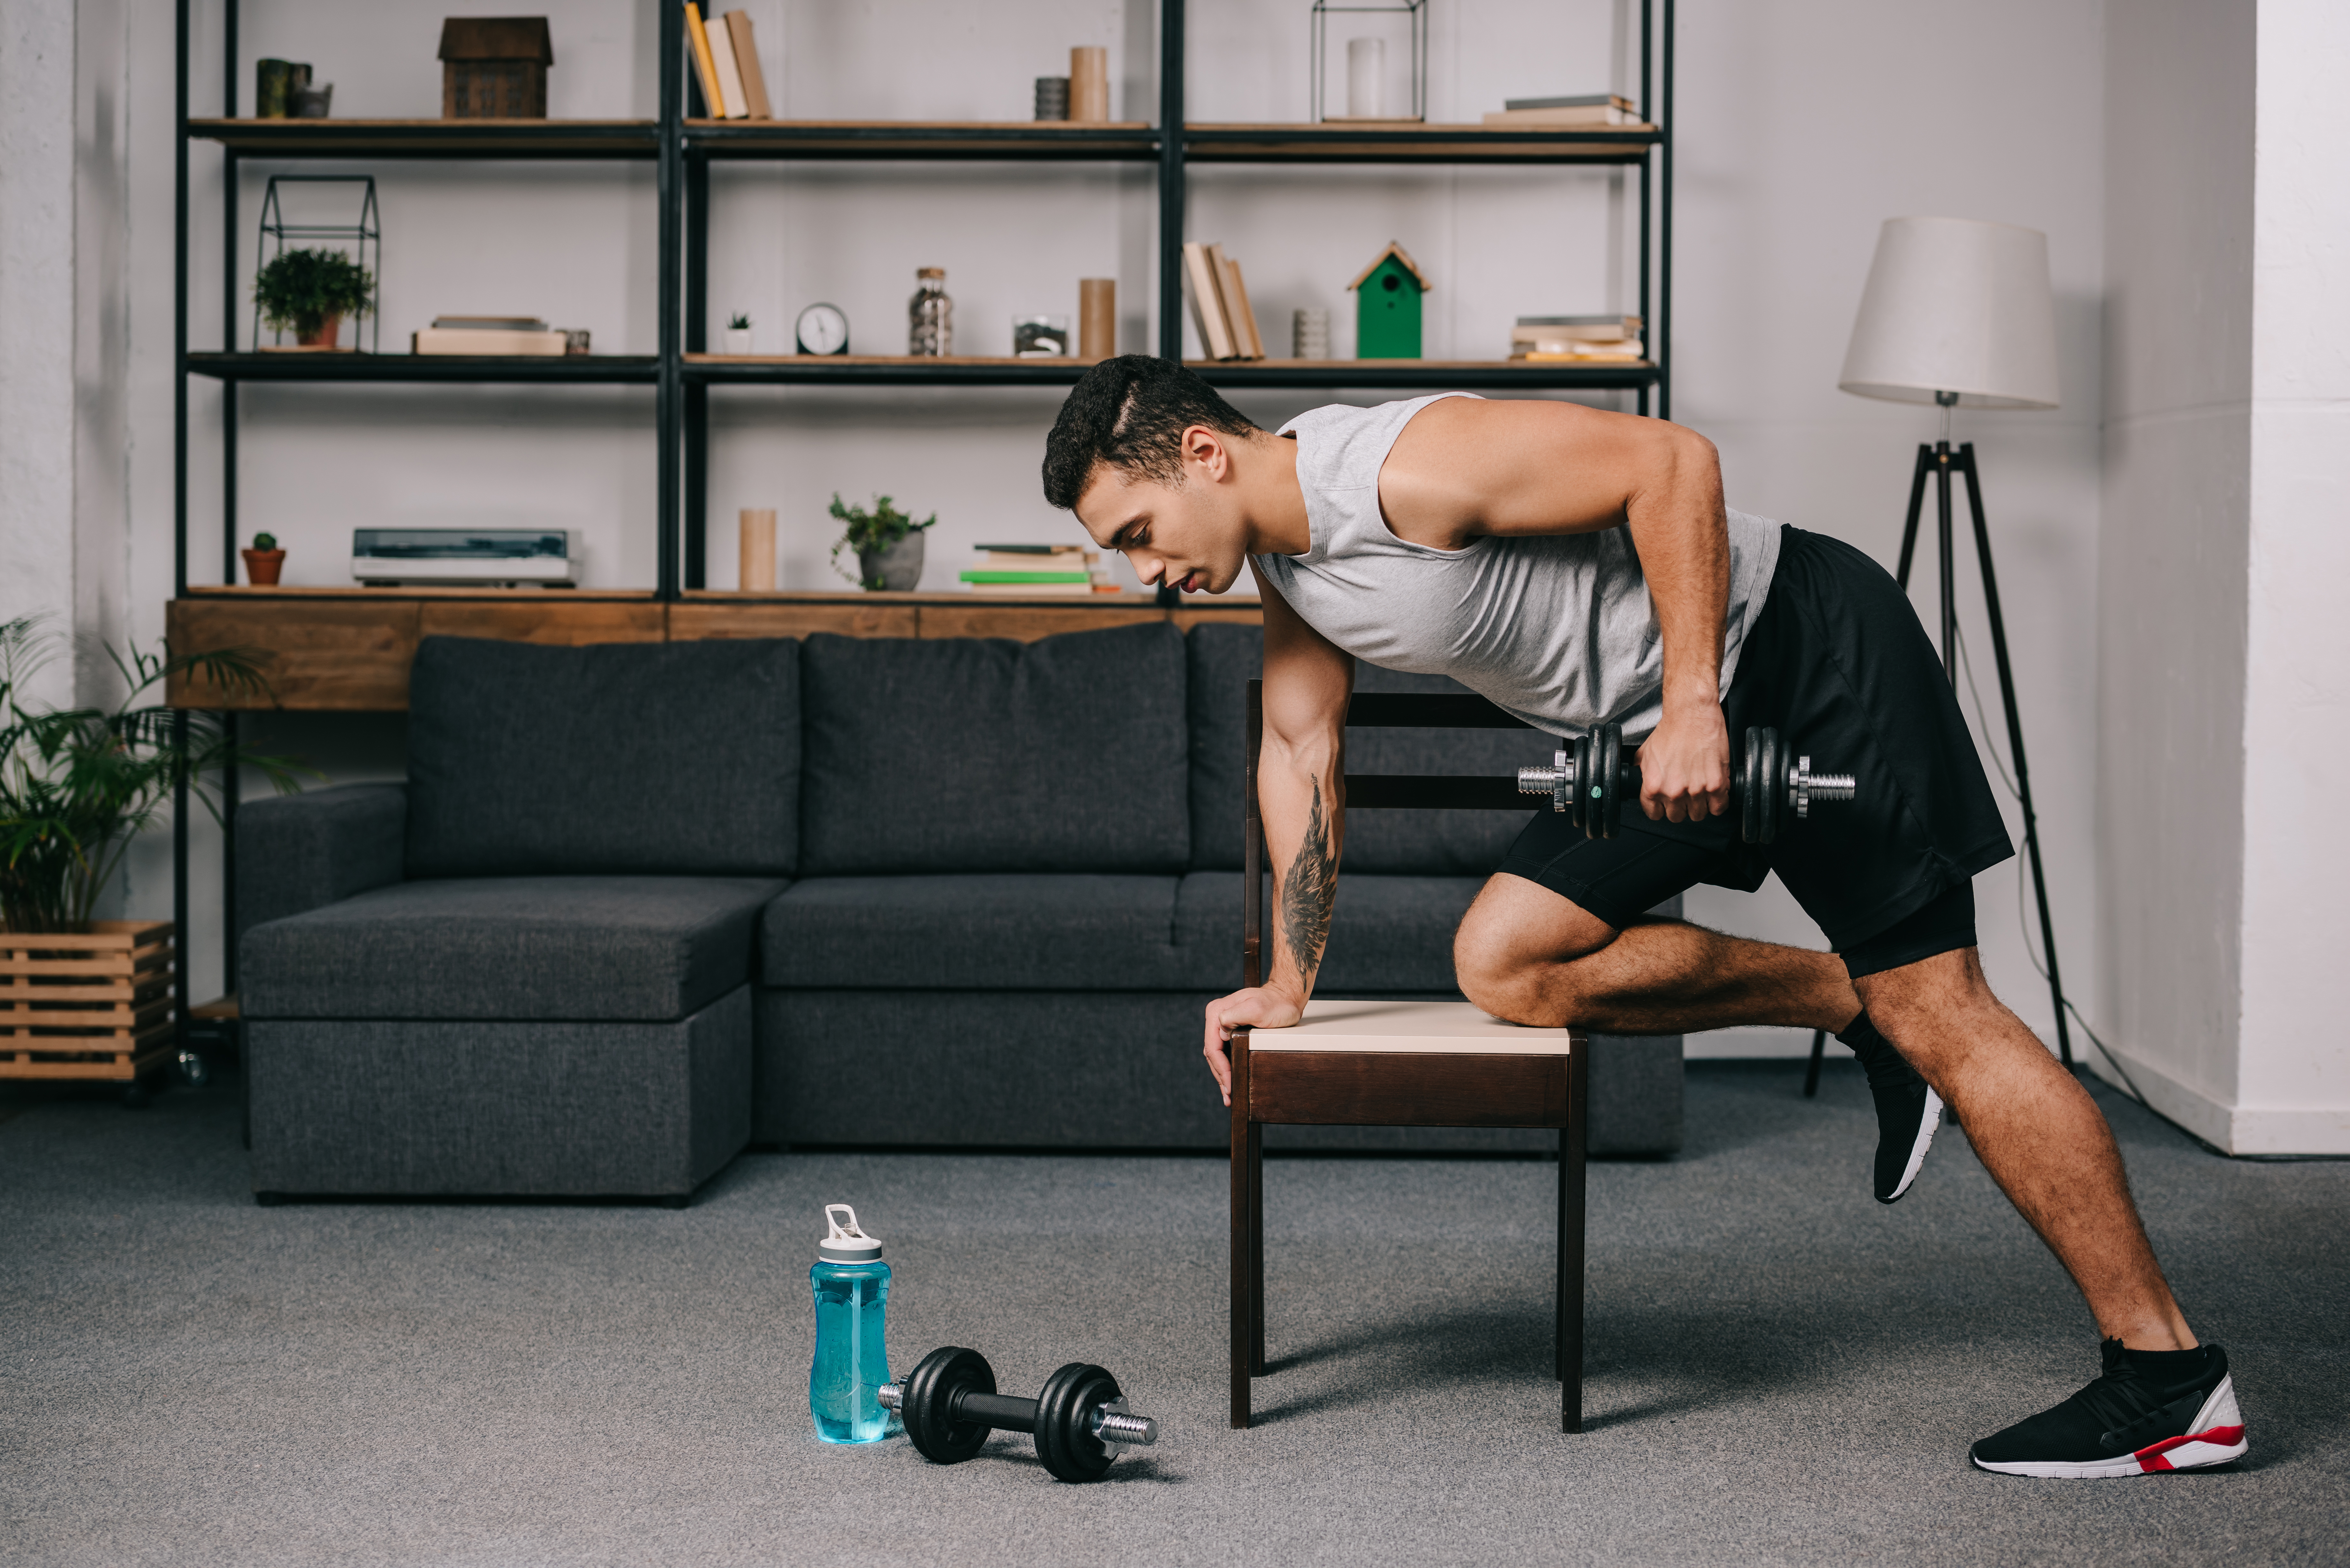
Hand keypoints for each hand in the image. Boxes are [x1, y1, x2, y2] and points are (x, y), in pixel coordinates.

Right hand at [1201, 987, 1304, 1105]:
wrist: (1286, 998)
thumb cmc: (1276, 1004)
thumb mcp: (1257, 1008)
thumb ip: (1236, 1015)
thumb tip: (1221, 1028)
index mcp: (1216, 1012)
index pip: (1212, 1047)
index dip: (1220, 1069)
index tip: (1229, 1085)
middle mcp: (1216, 1017)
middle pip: (1212, 1053)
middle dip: (1220, 1076)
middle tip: (1228, 1096)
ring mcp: (1222, 1024)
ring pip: (1216, 1055)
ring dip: (1221, 1075)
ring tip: (1228, 1094)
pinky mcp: (1230, 1030)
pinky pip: (1224, 1052)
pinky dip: (1226, 1067)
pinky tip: (1230, 1079)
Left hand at [1637, 702, 1731, 822]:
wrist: (1692, 714)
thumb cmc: (1671, 729)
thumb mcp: (1646, 753)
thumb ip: (1643, 773)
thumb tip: (1640, 780)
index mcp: (1654, 786)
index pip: (1654, 814)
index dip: (1660, 808)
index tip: (1666, 803)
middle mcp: (1673, 791)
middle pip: (1677, 817)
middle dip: (1680, 807)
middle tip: (1684, 794)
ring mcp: (1696, 790)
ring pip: (1698, 815)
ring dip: (1699, 805)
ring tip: (1699, 792)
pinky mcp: (1717, 784)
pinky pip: (1718, 808)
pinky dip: (1717, 803)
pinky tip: (1714, 793)